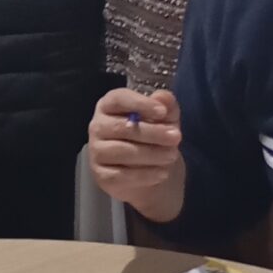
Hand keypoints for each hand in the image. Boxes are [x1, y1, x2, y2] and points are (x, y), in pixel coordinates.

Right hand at [87, 86, 185, 219]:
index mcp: (109, 106)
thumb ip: (166, 106)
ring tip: (172, 155)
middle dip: (152, 132)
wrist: (149, 171)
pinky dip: (145, 174)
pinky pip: (121, 175)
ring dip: (151, 154)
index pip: (118, 99)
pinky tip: (162, 173)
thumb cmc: (153, 137)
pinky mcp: (101, 175)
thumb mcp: (165, 119)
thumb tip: (163, 97)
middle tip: (176, 137)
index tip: (162, 112)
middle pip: (121, 127)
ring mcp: (96, 152)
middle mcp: (98, 126)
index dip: (140, 103)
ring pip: (122, 152)